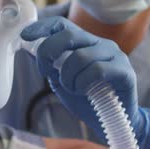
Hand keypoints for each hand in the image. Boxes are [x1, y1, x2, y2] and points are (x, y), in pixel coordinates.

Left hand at [21, 16, 149, 148]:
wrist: (113, 123)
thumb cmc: (88, 100)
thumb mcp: (63, 81)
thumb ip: (51, 66)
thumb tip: (30, 50)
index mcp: (85, 43)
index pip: (62, 25)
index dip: (42, 27)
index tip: (25, 35)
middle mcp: (100, 43)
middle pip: (68, 36)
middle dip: (49, 52)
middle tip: (45, 71)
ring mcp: (114, 55)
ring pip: (80, 56)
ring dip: (68, 76)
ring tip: (72, 88)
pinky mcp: (124, 71)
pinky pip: (96, 70)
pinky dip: (83, 82)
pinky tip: (84, 91)